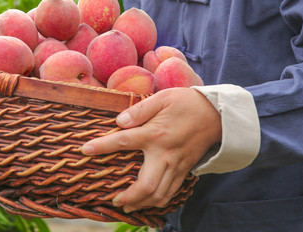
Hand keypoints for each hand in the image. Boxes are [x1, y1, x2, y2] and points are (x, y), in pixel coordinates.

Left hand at [81, 87, 220, 211]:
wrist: (217, 114)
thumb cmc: (187, 103)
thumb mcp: (163, 98)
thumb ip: (140, 110)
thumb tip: (119, 121)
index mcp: (155, 133)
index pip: (123, 142)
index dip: (101, 146)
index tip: (85, 150)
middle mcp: (165, 154)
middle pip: (145, 186)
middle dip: (128, 197)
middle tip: (113, 200)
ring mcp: (177, 165)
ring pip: (159, 194)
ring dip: (142, 203)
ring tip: (127, 205)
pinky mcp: (185, 170)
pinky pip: (171, 192)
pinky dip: (159, 200)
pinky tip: (149, 200)